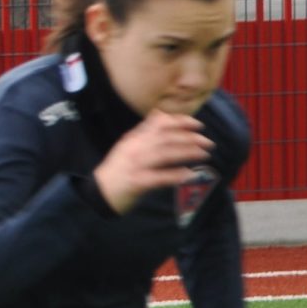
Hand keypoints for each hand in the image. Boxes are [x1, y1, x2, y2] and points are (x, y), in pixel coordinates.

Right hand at [93, 111, 211, 215]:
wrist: (99, 192)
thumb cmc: (117, 169)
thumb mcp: (128, 145)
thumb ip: (145, 131)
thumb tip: (162, 114)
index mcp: (134, 138)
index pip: (159, 123)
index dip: (180, 122)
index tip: (198, 125)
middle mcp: (134, 148)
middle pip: (165, 138)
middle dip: (189, 138)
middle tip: (207, 142)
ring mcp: (135, 164)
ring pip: (165, 154)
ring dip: (187, 153)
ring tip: (204, 154)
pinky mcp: (137, 181)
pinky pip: (159, 176)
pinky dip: (175, 175)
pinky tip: (189, 174)